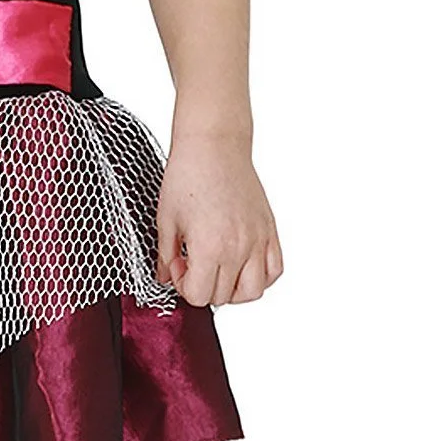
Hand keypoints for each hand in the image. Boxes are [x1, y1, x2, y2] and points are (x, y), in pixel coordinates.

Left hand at [154, 133, 283, 306]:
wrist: (213, 144)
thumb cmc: (188, 173)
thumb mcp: (166, 218)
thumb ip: (165, 254)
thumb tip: (165, 277)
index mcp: (210, 246)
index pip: (200, 296)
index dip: (183, 286)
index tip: (178, 265)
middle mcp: (239, 248)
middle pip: (224, 296)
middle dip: (203, 285)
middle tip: (191, 261)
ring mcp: (258, 239)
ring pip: (253, 292)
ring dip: (233, 290)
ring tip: (218, 270)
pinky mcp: (269, 229)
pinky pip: (275, 270)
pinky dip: (261, 276)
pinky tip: (243, 265)